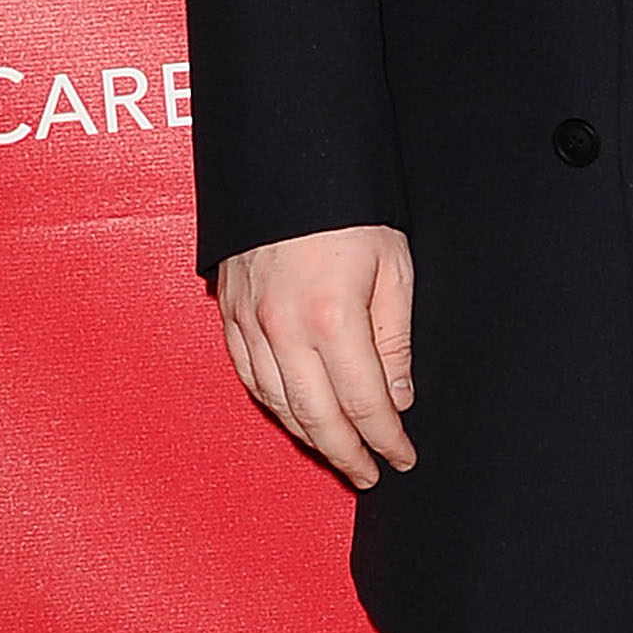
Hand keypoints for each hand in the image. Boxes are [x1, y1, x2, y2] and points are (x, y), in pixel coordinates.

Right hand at [215, 223, 416, 489]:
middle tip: (370, 474)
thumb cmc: (350, 206)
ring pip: (279, 406)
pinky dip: (275, 407)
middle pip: (318, 418)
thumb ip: (395, 339)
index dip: (386, 440)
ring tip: (338, 454)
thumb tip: (397, 398)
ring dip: (310, 438)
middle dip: (347, 454)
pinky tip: (295, 416)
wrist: (290, 157)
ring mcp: (250, 323)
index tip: (402, 458)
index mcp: (333, 317)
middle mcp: (284, 329)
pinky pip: (250, 378)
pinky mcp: (230, 313)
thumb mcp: (394, 265)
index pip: (365, 404)